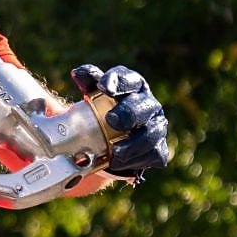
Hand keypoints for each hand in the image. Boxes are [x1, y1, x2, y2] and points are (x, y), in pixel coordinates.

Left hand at [71, 64, 170, 181]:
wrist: (114, 139)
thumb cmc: (103, 109)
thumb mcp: (93, 93)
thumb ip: (87, 81)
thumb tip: (77, 74)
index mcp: (134, 87)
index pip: (130, 79)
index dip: (119, 81)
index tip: (105, 88)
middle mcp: (148, 105)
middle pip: (144, 106)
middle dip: (129, 113)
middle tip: (111, 120)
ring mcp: (156, 127)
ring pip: (151, 134)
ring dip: (133, 144)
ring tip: (115, 151)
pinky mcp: (159, 149)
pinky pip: (152, 155)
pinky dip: (135, 160)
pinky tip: (119, 162)